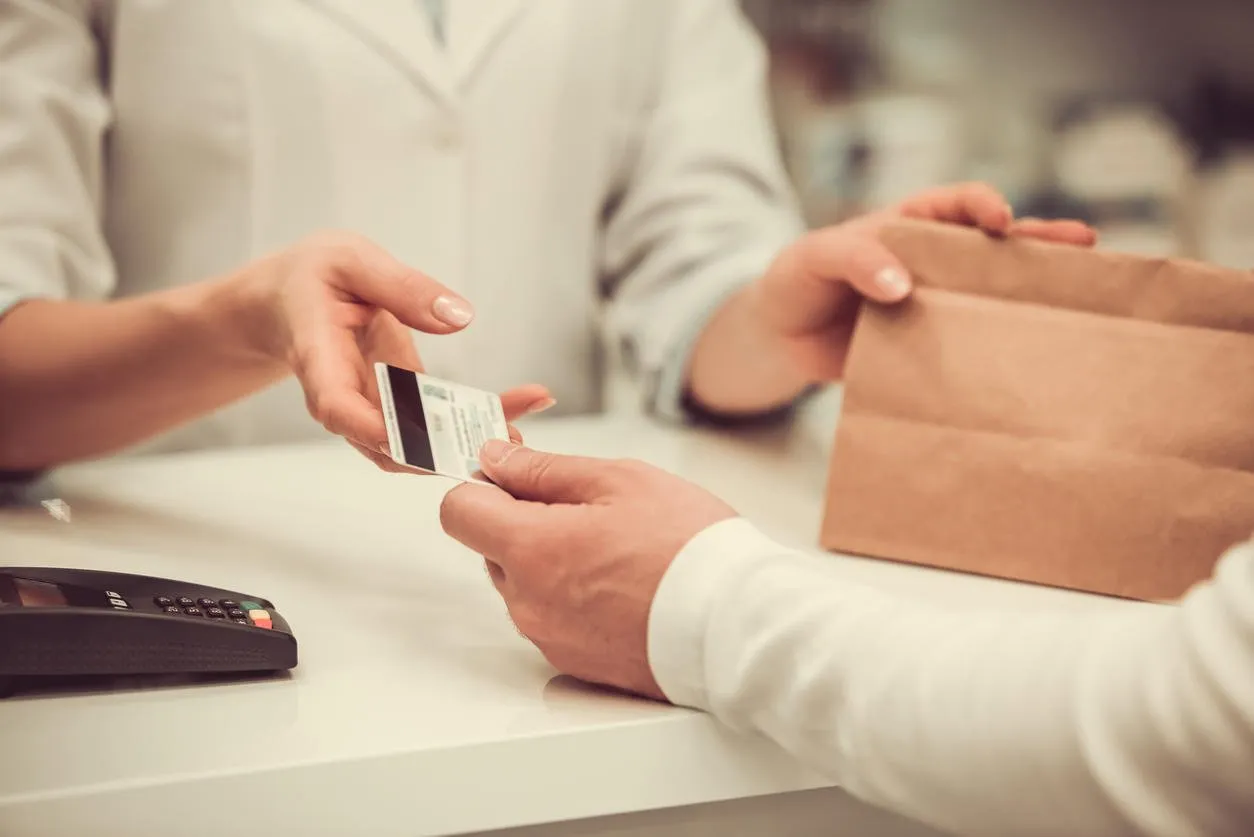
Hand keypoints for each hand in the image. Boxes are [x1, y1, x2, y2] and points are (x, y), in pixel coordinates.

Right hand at [231, 231, 553, 467]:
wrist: (289, 298)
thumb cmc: (312, 276)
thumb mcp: (352, 261)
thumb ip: (402, 287)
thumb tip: (459, 317)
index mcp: (318, 357)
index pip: (336, 406)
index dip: (375, 428)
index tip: (420, 437)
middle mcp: (344, 396)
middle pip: (385, 443)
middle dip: (441, 451)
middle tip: (499, 441)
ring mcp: (372, 407)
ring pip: (414, 444)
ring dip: (466, 442)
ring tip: (519, 429)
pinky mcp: (398, 404)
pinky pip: (433, 422)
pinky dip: (474, 419)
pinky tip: (519, 406)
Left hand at [440, 440, 734, 698]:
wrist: (734, 625)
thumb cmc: (687, 549)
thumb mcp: (618, 480)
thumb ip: (544, 469)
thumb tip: (496, 459)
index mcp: (530, 549)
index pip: (457, 510)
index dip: (482, 483)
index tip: (511, 473)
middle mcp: (527, 601)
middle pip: (492, 548)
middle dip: (524, 522)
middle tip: (585, 507)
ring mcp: (549, 636)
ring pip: (523, 584)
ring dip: (551, 561)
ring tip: (616, 549)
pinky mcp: (574, 662)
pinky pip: (552, 618)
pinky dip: (574, 597)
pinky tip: (622, 584)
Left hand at [752, 182, 1098, 381]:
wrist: (779, 338)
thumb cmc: (797, 280)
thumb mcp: (814, 257)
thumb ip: (854, 259)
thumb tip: (901, 286)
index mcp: (909, 226)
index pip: (955, 203)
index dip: (982, 205)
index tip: (999, 222)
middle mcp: (933, 262)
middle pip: (995, 246)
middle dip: (1040, 241)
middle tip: (1085, 243)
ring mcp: (937, 304)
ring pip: (993, 293)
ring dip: (1034, 291)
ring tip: (1086, 290)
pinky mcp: (931, 346)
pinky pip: (970, 343)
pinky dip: (1001, 347)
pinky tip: (1036, 355)